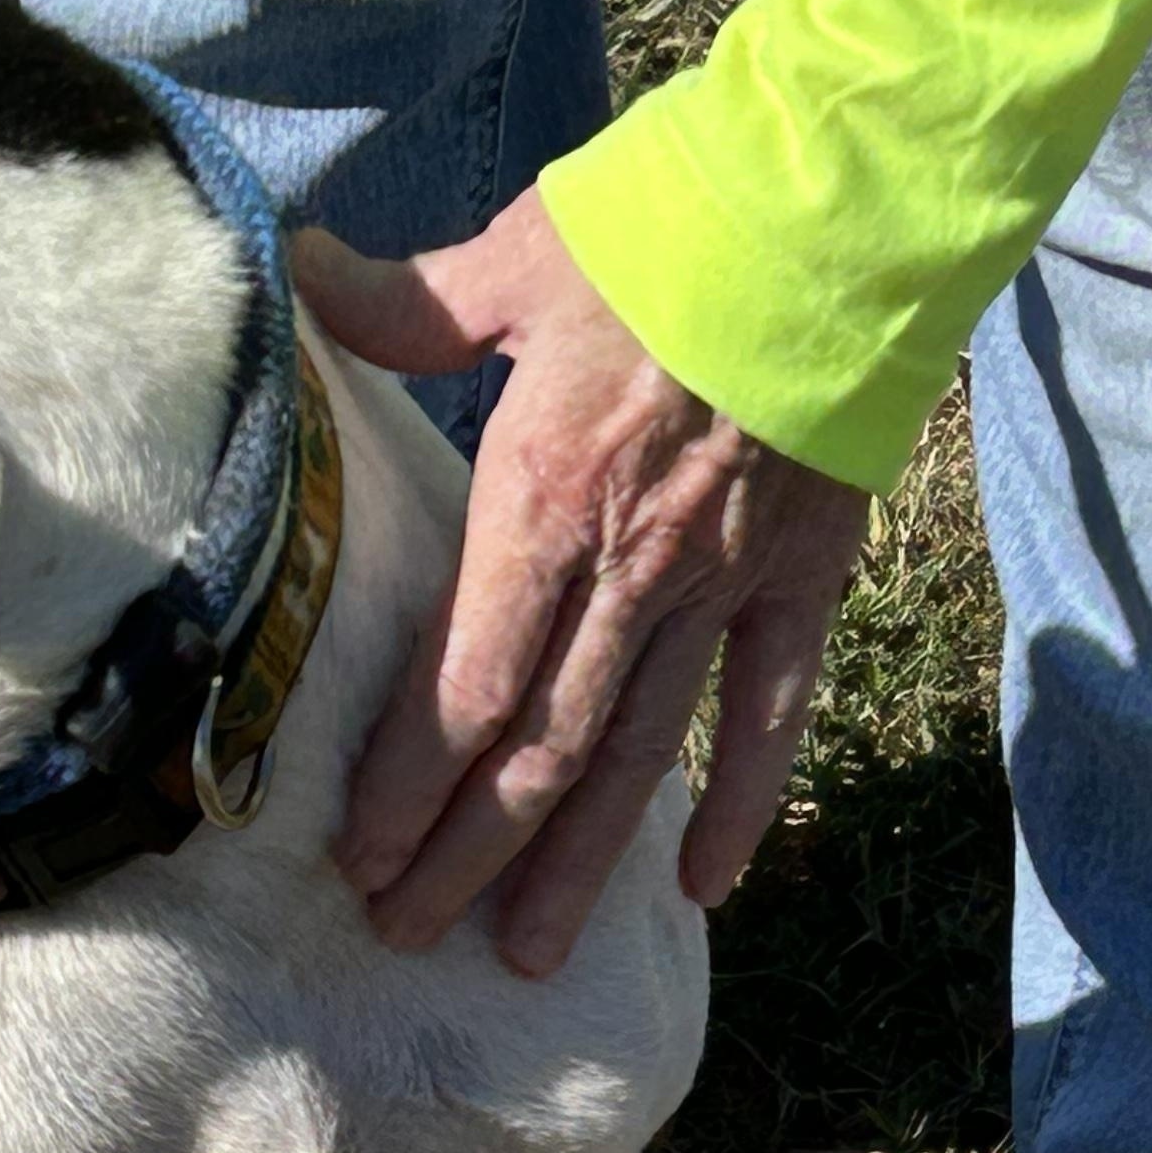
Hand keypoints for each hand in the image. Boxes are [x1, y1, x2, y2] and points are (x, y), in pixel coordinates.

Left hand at [293, 193, 871, 976]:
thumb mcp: (518, 258)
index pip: (457, 691)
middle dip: (461, 858)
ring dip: (575, 867)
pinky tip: (700, 889)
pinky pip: (770, 714)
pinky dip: (739, 804)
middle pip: (532, 756)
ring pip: (634, 759)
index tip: (361, 861)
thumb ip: (405, 302)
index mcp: (540, 508)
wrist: (853, 197)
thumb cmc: (675, 219)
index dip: (406, 790)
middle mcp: (625, 575)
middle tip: (406, 934)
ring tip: (523, 955)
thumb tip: (298, 274)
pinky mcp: (804, 577)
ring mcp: (721, 587)